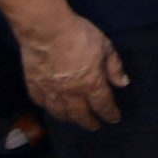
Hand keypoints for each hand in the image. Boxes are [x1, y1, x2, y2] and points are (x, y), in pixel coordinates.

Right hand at [22, 13, 126, 129]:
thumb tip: (123, 83)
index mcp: (91, 83)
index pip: (102, 104)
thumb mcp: (106, 47)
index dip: (109, 113)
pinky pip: (41, 103)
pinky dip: (48, 108)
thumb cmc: (80, 35)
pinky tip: (51, 108)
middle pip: (81, 114)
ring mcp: (50, 91)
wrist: (46, 30)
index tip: (114, 119)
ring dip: (69, 119)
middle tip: (94, 127)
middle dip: (89, 122)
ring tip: (74, 121)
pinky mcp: (34, 85)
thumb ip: (114, 67)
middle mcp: (71, 93)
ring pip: (60, 112)